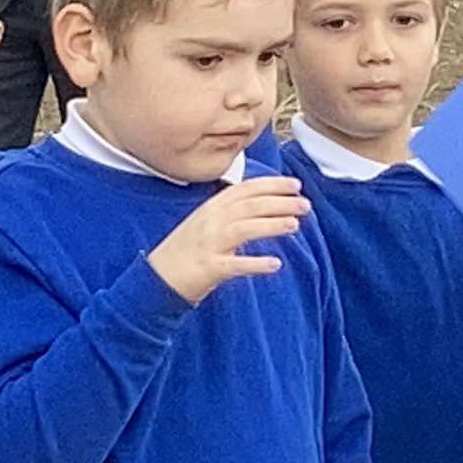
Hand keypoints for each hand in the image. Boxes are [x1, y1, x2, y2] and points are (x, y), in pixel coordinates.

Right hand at [147, 176, 309, 303]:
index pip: (245, 189)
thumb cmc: (187, 250)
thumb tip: (265, 204)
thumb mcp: (207, 223)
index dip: (271, 185)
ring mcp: (209, 244)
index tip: (296, 184)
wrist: (157, 278)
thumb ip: (232, 212)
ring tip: (295, 225)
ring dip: (270, 225)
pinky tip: (275, 264)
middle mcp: (210, 221)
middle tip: (305, 205)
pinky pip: (234, 265)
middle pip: (249, 206)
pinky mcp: (209, 268)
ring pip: (243, 229)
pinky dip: (255, 263)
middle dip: (280, 202)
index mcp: (212, 208)